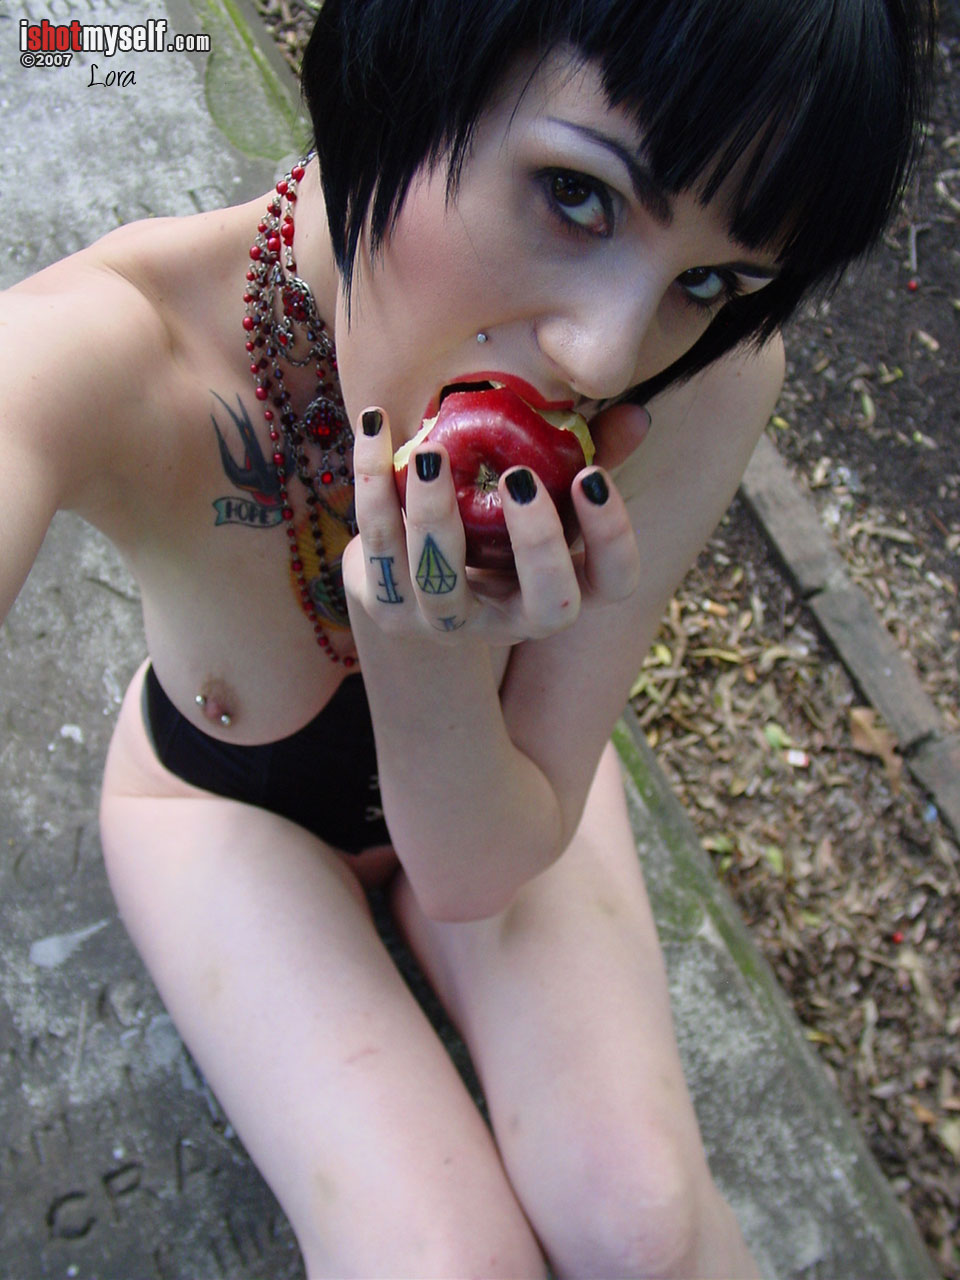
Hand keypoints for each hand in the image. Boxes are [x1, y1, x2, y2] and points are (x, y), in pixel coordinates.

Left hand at [343, 406, 641, 645]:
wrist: (401, 558)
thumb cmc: (489, 520)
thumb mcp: (538, 489)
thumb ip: (585, 453)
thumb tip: (635, 415)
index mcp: (559, 588)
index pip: (611, 582)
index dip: (613, 537)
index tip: (591, 475)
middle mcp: (511, 619)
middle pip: (548, 606)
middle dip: (537, 542)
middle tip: (518, 477)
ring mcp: (448, 623)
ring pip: (444, 585)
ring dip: (435, 515)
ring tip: (430, 452)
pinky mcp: (390, 610)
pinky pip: (378, 549)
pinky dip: (372, 484)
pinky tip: (376, 427)